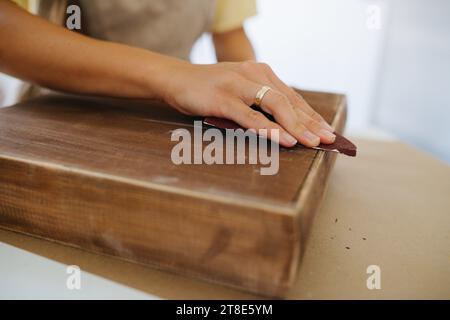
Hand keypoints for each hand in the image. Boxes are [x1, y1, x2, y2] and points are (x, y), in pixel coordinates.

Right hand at [163, 61, 335, 147]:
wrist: (176, 79)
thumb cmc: (209, 89)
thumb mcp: (239, 91)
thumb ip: (258, 101)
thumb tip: (283, 124)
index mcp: (260, 72)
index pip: (292, 97)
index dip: (311, 115)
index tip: (327, 131)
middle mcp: (254, 74)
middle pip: (289, 101)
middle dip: (311, 123)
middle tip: (328, 140)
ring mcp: (238, 84)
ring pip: (274, 106)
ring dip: (296, 126)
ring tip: (312, 143)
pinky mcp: (222, 98)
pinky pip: (250, 116)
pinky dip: (269, 129)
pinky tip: (284, 140)